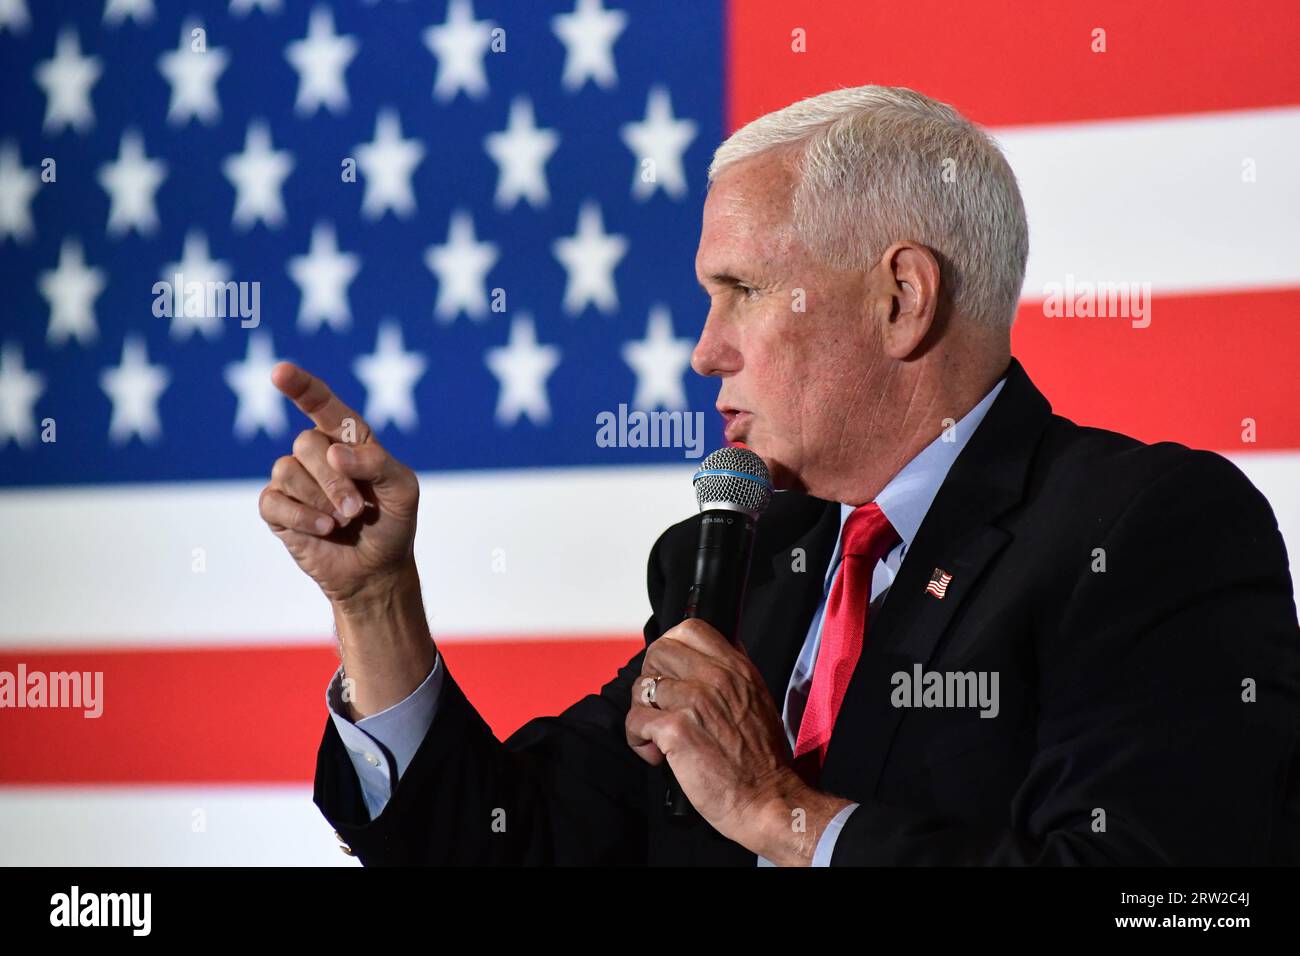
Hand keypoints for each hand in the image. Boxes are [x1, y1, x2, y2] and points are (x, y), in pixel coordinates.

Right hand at [259, 362, 420, 607]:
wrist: (377, 568)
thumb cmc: (392, 522)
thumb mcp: (402, 489)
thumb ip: (376, 463)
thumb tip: (335, 453)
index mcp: (348, 438)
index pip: (322, 403)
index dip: (301, 386)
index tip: (280, 372)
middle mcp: (316, 453)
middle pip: (307, 444)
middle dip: (335, 480)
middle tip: (356, 509)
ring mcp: (293, 479)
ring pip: (288, 471)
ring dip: (322, 502)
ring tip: (343, 521)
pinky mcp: (276, 508)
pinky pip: (274, 501)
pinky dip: (303, 518)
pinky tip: (324, 530)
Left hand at [625, 619, 848, 861]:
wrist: (768, 799)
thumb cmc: (763, 760)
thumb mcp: (759, 700)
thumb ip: (733, 674)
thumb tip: (709, 656)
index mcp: (736, 668)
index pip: (690, 628)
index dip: (671, 647)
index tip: (670, 671)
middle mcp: (716, 678)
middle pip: (658, 651)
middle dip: (651, 678)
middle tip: (661, 705)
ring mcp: (694, 701)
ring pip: (642, 687)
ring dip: (644, 713)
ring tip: (659, 735)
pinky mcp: (676, 730)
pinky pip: (635, 720)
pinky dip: (638, 739)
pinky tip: (657, 754)